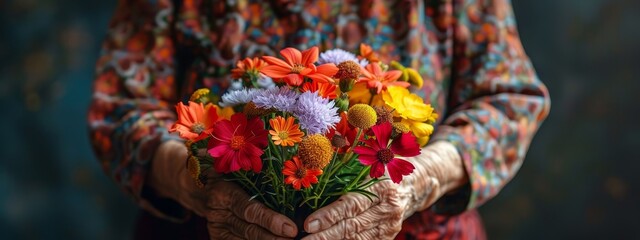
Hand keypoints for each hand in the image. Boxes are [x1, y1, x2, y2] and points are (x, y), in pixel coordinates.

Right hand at [149, 141, 297, 239]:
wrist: (190, 180)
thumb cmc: (220, 161)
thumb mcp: (229, 152)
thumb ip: (248, 147)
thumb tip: (270, 125)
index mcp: (222, 189)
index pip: (249, 209)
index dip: (271, 220)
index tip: (291, 228)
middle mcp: (218, 210)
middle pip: (249, 228)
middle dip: (274, 236)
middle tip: (297, 238)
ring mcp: (216, 225)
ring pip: (245, 239)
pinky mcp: (217, 235)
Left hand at [301, 141, 466, 239]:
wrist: (414, 184)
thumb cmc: (382, 168)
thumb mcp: (369, 163)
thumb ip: (346, 170)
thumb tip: (311, 171)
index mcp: (382, 187)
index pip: (351, 205)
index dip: (328, 216)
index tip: (308, 224)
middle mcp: (389, 208)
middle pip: (352, 226)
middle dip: (325, 236)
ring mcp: (390, 226)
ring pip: (358, 239)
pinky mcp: (389, 237)